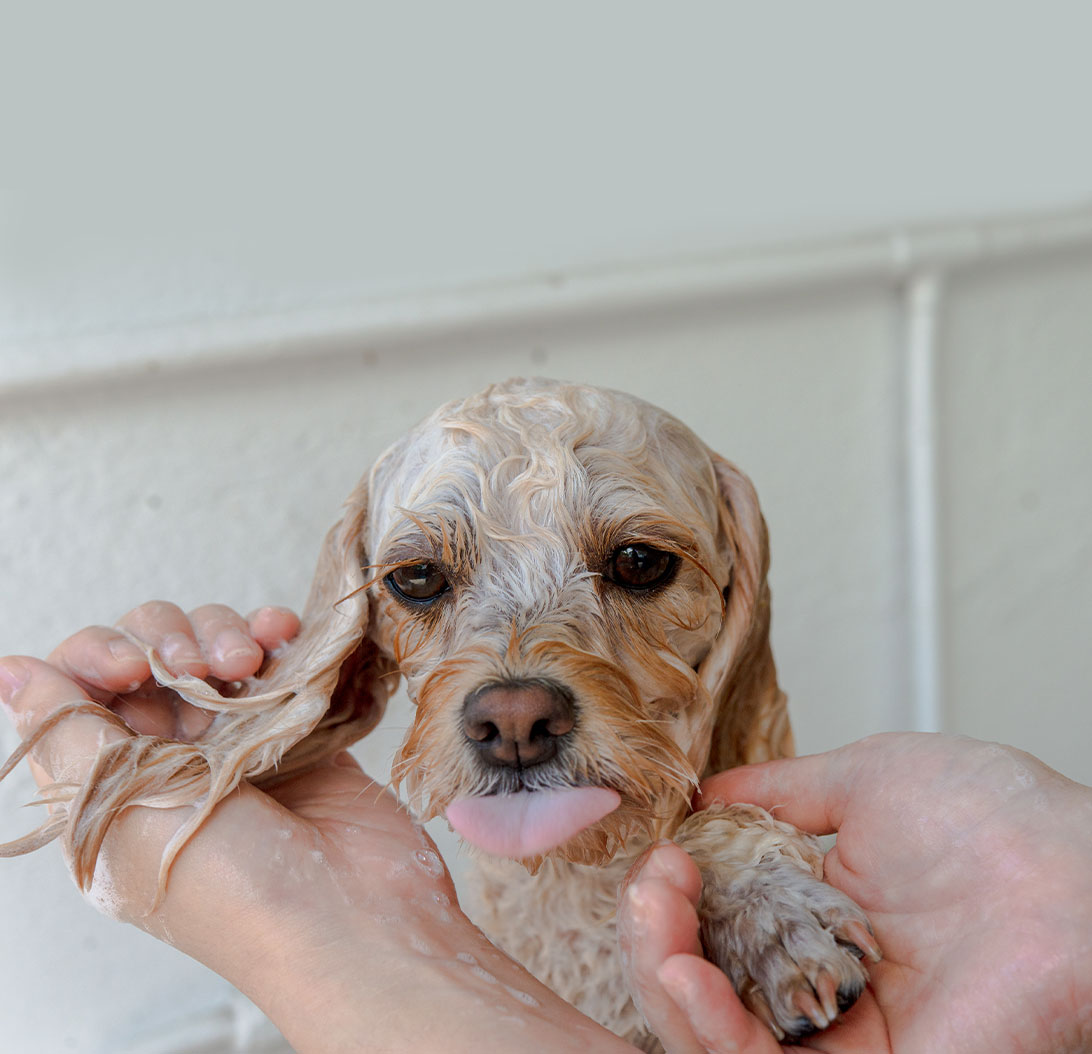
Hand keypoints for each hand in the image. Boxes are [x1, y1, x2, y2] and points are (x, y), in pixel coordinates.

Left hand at [0, 603, 633, 1053]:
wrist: (350, 918)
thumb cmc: (234, 894)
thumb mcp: (128, 816)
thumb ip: (70, 737)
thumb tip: (13, 672)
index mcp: (111, 789)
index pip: (79, 691)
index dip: (100, 658)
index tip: (133, 667)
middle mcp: (171, 759)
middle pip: (150, 655)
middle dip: (173, 641)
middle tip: (204, 669)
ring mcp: (239, 742)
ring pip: (214, 648)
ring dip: (229, 635)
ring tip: (252, 663)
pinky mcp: (298, 729)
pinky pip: (280, 660)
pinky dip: (281, 636)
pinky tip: (287, 636)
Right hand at [619, 733, 1091, 1052]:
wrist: (1076, 874)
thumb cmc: (996, 820)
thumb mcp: (866, 781)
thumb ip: (780, 791)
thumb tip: (705, 793)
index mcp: (816, 916)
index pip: (711, 924)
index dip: (671, 894)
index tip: (665, 853)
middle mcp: (818, 980)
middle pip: (697, 986)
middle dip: (652, 937)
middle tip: (653, 887)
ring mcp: (837, 1036)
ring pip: (712, 1036)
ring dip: (663, 980)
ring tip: (655, 923)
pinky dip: (705, 1027)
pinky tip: (682, 972)